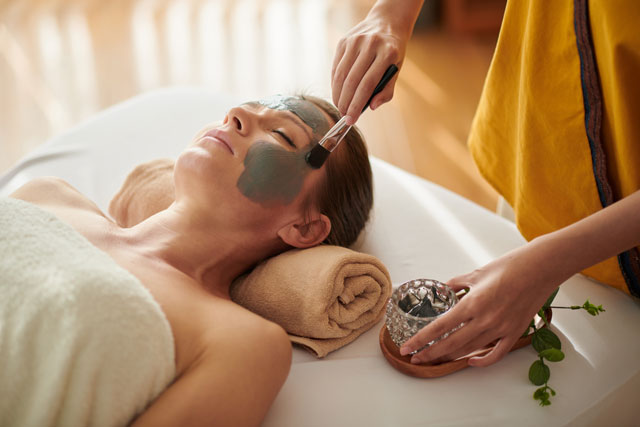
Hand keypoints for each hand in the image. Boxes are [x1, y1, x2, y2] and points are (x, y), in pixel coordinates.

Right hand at [331, 11, 411, 123]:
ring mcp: (355, 41)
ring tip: (339, 106)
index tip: (351, 120)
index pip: (368, 85)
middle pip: (352, 81)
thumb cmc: (393, 52)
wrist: (387, 22)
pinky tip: (337, 93)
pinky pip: (336, 66)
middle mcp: (370, 44)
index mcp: (387, 53)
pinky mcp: (344, 41)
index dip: (357, 105)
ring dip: (337, 94)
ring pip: (341, 74)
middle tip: (343, 116)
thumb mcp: (397, 69)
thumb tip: (372, 107)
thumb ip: (386, 90)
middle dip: (345, 102)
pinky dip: (334, 82)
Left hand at [400, 238, 567, 366]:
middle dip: (430, 353)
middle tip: (415, 358)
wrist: (541, 268)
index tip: (407, 347)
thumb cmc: (509, 266)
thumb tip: (442, 290)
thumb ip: (456, 285)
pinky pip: (497, 353)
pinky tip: (471, 361)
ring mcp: (502, 328)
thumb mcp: (476, 273)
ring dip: (450, 356)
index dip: (420, 339)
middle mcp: (485, 319)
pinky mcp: (515, 332)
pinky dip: (483, 360)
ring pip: (470, 350)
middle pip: (451, 343)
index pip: (440, 326)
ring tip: (435, 359)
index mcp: (473, 302)